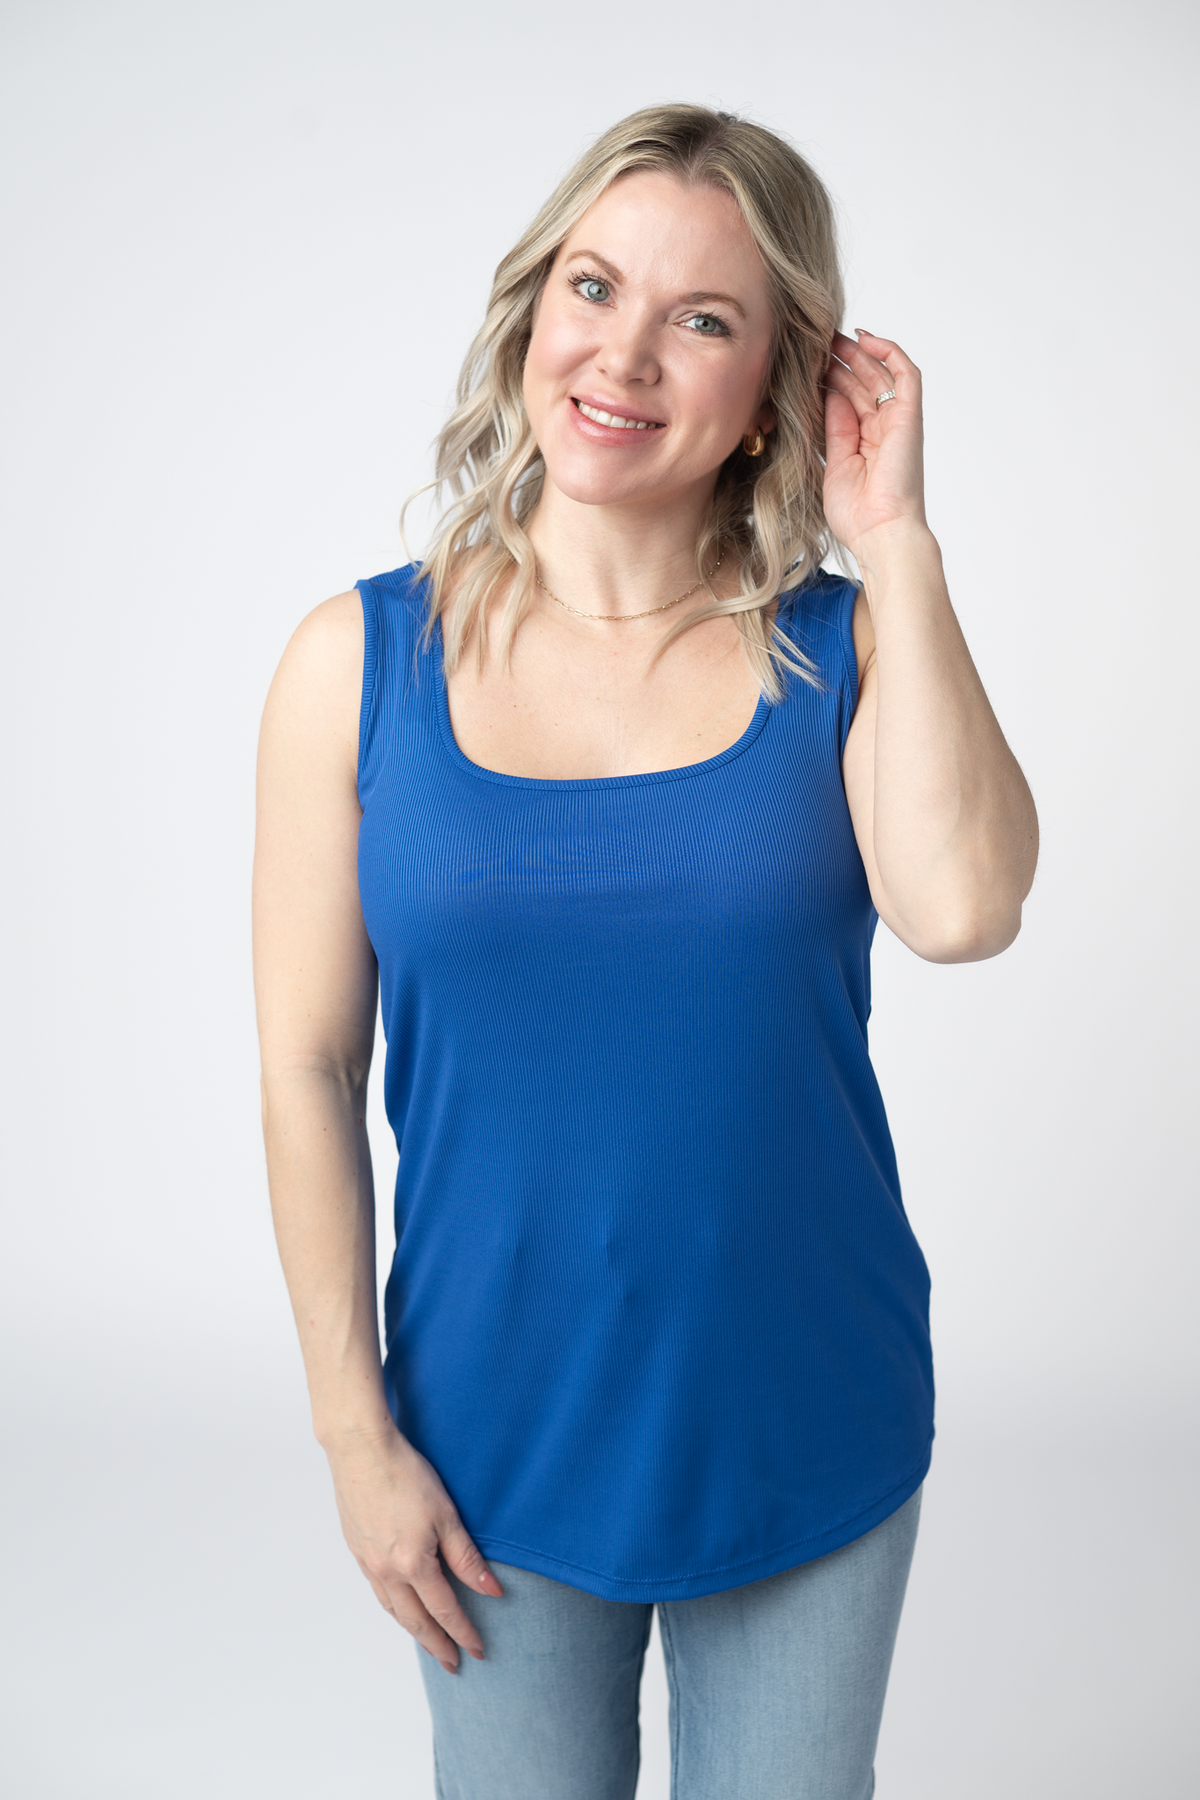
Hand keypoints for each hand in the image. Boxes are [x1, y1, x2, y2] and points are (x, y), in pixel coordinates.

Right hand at [325, 1426, 503, 1670]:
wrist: (360, 1450)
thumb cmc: (405, 1474)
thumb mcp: (446, 1515)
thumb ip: (467, 1557)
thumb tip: (491, 1591)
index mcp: (412, 1565)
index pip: (444, 1610)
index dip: (463, 1632)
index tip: (477, 1650)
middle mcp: (386, 1572)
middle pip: (415, 1620)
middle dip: (436, 1645)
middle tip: (453, 1664)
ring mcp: (367, 1563)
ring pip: (392, 1610)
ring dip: (413, 1630)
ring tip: (429, 1643)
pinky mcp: (356, 1549)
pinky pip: (377, 1592)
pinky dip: (392, 1608)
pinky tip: (399, 1606)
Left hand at [822, 330, 927, 555]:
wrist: (881, 532)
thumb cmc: (856, 514)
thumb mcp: (832, 464)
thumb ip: (831, 429)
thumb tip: (826, 394)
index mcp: (863, 442)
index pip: (846, 400)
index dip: (828, 379)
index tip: (805, 364)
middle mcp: (883, 429)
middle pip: (862, 383)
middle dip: (840, 361)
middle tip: (816, 341)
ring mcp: (897, 422)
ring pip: (880, 374)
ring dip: (858, 353)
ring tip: (832, 336)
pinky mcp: (910, 417)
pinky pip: (906, 374)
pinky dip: (889, 352)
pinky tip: (865, 339)